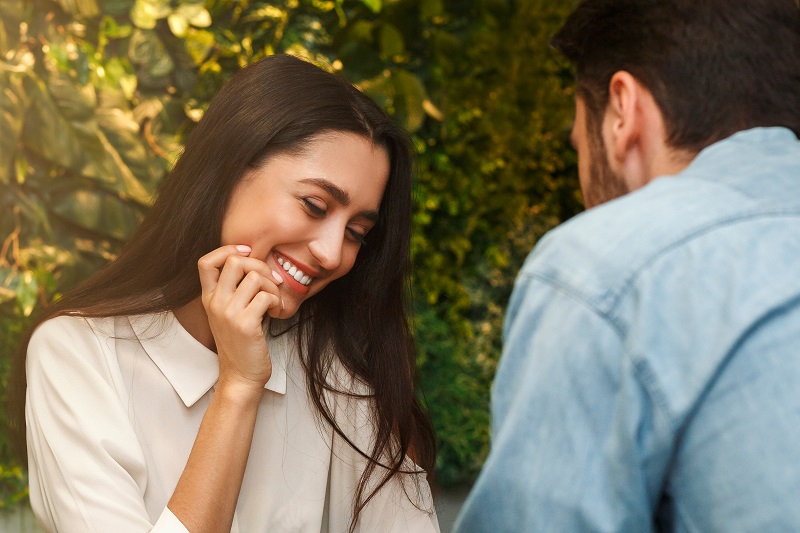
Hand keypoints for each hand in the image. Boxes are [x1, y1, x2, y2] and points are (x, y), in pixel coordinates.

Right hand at [197, 245, 283, 394]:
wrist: (241, 377)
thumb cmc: (241, 344)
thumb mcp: (230, 314)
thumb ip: (235, 291)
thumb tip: (256, 265)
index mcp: (209, 298)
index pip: (206, 262)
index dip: (228, 250)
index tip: (248, 253)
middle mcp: (215, 303)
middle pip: (234, 262)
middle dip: (260, 265)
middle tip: (271, 281)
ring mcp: (228, 313)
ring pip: (255, 277)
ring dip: (272, 286)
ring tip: (274, 301)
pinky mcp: (245, 324)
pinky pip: (266, 296)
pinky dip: (277, 301)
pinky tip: (276, 312)